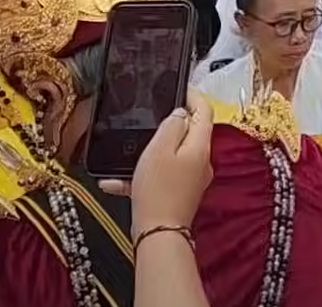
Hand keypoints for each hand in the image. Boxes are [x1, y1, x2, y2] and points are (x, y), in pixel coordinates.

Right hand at [98, 96, 215, 236]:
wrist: (157, 233)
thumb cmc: (158, 190)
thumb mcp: (159, 149)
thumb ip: (171, 126)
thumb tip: (180, 114)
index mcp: (200, 146)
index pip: (205, 111)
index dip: (193, 96)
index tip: (179, 87)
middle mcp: (201, 162)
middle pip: (189, 133)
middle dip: (169, 124)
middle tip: (149, 117)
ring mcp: (191, 179)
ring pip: (171, 155)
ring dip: (149, 152)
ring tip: (127, 153)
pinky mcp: (179, 193)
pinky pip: (161, 176)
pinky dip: (141, 175)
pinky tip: (116, 182)